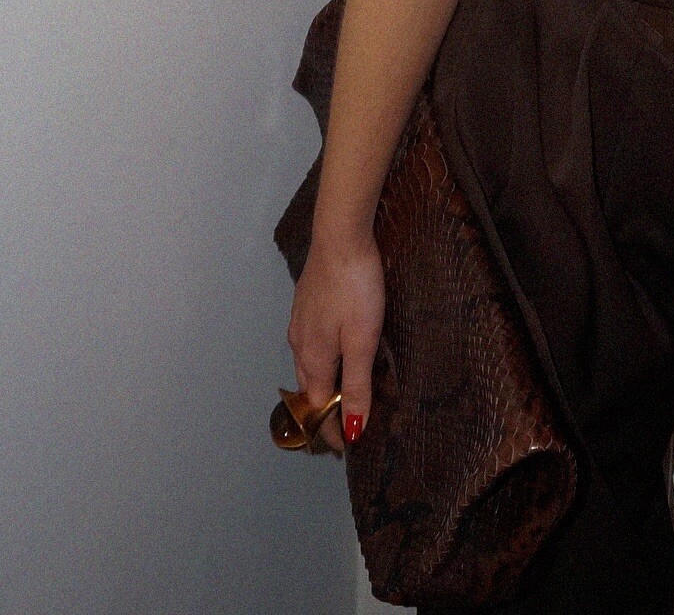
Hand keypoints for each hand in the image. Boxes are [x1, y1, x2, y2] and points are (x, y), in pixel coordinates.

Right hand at [286, 228, 384, 454]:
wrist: (341, 237)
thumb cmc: (355, 288)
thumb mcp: (363, 339)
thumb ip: (358, 384)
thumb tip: (353, 430)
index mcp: (314, 359)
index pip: (319, 408)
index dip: (332, 429)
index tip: (347, 446)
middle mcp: (300, 344)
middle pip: (310, 389)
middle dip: (326, 411)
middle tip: (346, 426)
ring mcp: (300, 322)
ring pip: (309, 366)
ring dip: (324, 385)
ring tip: (344, 395)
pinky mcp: (306, 305)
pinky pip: (311, 345)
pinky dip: (323, 361)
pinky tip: (336, 354)